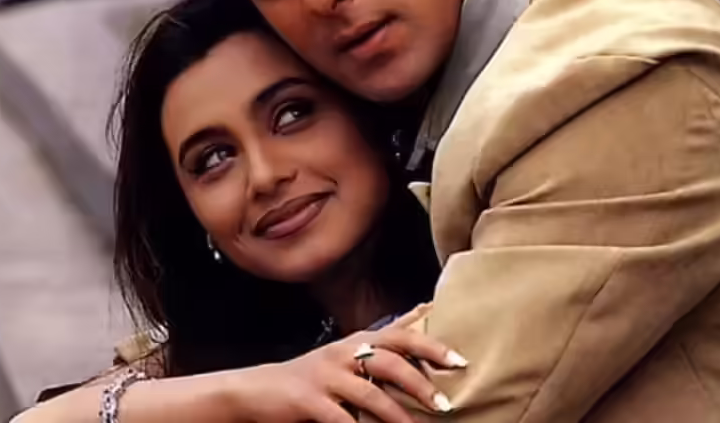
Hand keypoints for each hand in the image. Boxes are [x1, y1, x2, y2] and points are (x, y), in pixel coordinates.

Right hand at [225, 325, 465, 422]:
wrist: (259, 389)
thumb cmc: (315, 373)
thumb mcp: (350, 348)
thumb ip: (387, 334)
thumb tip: (427, 308)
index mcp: (359, 340)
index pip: (401, 336)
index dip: (432, 346)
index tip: (460, 361)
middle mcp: (344, 352)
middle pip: (389, 362)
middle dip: (420, 383)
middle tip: (445, 404)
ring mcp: (326, 376)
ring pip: (370, 394)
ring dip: (397, 415)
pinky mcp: (309, 400)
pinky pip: (340, 419)